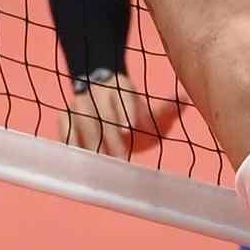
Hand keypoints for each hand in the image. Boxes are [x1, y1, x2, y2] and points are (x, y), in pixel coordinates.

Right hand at [62, 71, 179, 158]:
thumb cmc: (137, 117)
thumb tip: (185, 97)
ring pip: (81, 117)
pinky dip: (71, 142)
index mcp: (121, 85)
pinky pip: (64, 127)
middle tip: (121, 159)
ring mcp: (80, 104)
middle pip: (101, 110)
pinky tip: (81, 160)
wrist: (111, 110)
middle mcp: (98, 91)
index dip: (125, 111)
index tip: (129, 129)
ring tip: (103, 163)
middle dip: (110, 136)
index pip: (122, 96)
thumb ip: (167, 109)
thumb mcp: (154, 114)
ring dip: (91, 141)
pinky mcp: (66, 118)